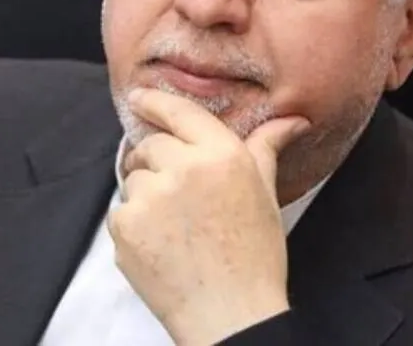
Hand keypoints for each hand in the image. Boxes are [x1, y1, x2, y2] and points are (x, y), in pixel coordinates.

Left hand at [108, 88, 309, 344]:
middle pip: (150, 147)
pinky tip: (163, 246)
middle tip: (178, 196)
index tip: (137, 96)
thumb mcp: (264, 194)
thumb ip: (266, 148)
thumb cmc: (255, 256)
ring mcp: (150, 197)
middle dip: (157, 163)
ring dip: (147, 196)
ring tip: (178, 229)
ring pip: (133, 180)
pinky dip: (135, 226)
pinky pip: (121, 212)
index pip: (179, 111)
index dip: (154, 100)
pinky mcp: (125, 226)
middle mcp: (183, 168)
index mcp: (221, 155)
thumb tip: (292, 119)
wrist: (231, 314)